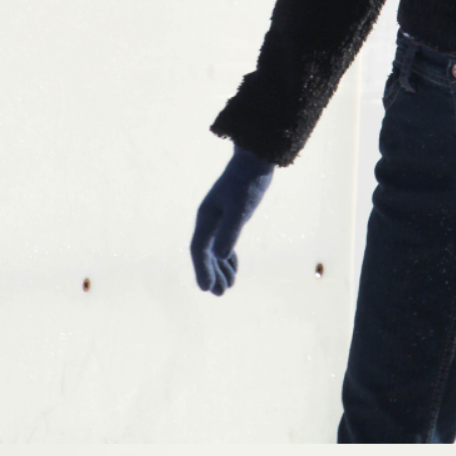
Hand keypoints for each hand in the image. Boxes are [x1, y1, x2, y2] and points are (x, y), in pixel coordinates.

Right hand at [191, 145, 275, 293]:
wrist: (255, 162)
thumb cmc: (248, 184)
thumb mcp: (240, 209)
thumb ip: (230, 231)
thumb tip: (219, 256)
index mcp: (206, 218)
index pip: (199, 250)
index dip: (201, 270)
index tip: (206, 289)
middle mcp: (208, 220)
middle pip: (205, 253)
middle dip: (211, 274)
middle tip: (218, 294)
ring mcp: (219, 218)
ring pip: (215, 249)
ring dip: (220, 269)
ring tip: (226, 288)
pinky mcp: (230, 216)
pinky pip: (224, 242)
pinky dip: (227, 257)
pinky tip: (232, 267)